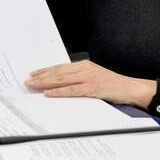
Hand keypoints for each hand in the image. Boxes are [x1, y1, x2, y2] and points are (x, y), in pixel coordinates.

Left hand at [25, 60, 156, 108]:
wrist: (130, 88)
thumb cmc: (113, 85)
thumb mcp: (94, 77)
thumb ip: (80, 79)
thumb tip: (63, 84)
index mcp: (84, 65)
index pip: (60, 67)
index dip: (46, 70)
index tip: (34, 73)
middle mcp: (84, 69)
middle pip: (58, 72)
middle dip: (41, 76)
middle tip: (28, 80)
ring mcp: (88, 78)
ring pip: (61, 79)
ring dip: (45, 83)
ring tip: (33, 85)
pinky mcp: (92, 88)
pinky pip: (71, 90)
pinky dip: (58, 92)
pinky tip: (49, 93)